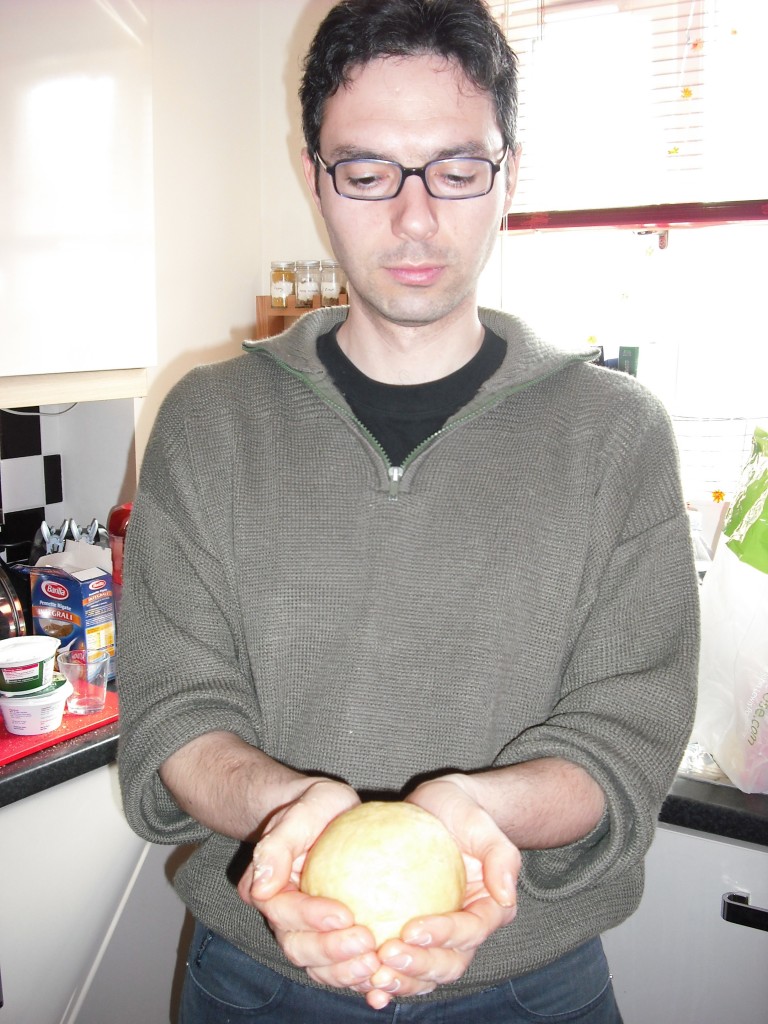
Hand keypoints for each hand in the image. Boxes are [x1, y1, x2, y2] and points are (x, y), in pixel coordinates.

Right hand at [237, 780, 383, 995]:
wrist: (328, 815)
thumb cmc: (314, 807)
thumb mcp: (300, 812)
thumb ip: (277, 845)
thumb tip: (261, 887)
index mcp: (268, 889)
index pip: (284, 911)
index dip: (311, 918)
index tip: (345, 914)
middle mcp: (282, 916)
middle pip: (297, 946)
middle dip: (331, 952)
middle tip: (367, 944)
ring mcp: (304, 931)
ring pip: (316, 964)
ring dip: (344, 971)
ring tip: (376, 964)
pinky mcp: (328, 937)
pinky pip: (337, 965)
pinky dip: (355, 974)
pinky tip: (382, 975)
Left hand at [361, 776, 520, 1008]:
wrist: (438, 809)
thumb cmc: (461, 811)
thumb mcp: (480, 822)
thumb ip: (500, 856)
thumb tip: (505, 896)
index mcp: (488, 908)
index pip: (471, 931)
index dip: (445, 936)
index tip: (412, 929)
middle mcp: (467, 930)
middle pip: (449, 963)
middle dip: (421, 966)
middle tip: (387, 955)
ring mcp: (440, 937)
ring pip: (426, 974)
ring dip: (403, 981)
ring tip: (374, 974)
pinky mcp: (414, 936)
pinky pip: (402, 963)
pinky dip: (386, 979)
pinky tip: (362, 982)